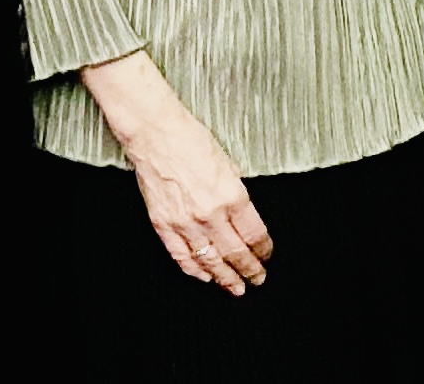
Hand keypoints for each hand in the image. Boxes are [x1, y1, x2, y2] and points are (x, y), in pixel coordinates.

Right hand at [82, 52, 273, 295]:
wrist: (156, 135)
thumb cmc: (192, 141)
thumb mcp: (230, 164)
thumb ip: (236, 195)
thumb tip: (244, 216)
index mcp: (232, 196)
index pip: (254, 235)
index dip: (263, 251)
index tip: (267, 256)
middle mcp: (210, 214)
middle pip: (236, 253)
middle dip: (250, 270)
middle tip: (258, 279)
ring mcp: (185, 222)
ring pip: (210, 261)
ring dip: (225, 278)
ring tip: (235, 287)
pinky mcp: (164, 225)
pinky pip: (182, 256)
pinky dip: (195, 270)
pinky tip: (204, 276)